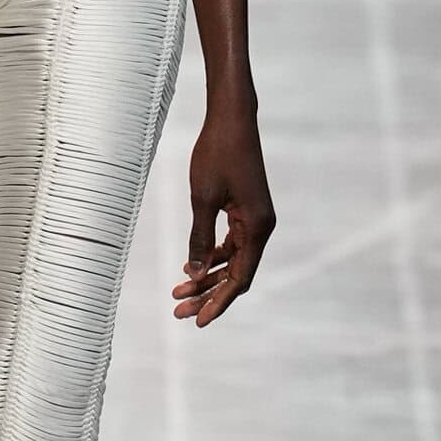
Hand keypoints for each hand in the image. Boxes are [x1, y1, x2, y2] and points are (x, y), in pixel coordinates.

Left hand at [172, 105, 274, 325]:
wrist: (231, 120)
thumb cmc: (217, 154)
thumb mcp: (202, 199)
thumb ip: (199, 238)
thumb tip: (193, 272)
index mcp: (257, 227)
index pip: (240, 278)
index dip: (219, 302)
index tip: (198, 321)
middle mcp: (261, 226)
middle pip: (236, 274)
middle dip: (208, 294)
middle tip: (178, 311)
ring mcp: (255, 218)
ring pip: (232, 260)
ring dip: (207, 276)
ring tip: (178, 291)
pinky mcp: (246, 210)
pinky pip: (231, 243)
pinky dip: (211, 256)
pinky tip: (190, 265)